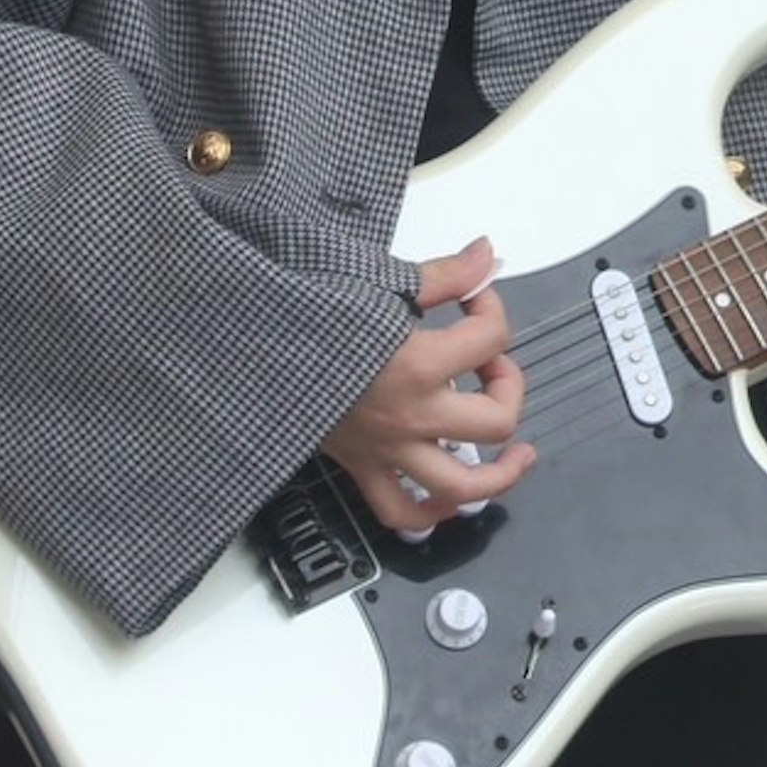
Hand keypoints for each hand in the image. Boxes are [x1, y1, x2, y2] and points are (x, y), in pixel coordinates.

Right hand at [324, 237, 533, 534]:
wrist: (248, 345)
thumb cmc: (308, 310)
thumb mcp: (378, 281)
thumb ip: (443, 276)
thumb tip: (487, 254)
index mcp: (420, 364)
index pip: (493, 338)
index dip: (491, 306)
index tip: (470, 294)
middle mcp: (413, 416)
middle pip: (496, 420)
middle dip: (509, 387)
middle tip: (491, 364)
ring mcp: (388, 450)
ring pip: (461, 488)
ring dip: (499, 474)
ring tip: (518, 454)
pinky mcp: (360, 470)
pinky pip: (401, 513)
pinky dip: (433, 512)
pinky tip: (452, 496)